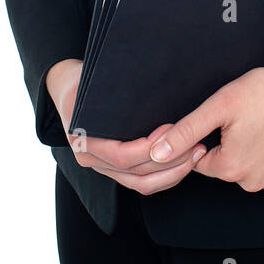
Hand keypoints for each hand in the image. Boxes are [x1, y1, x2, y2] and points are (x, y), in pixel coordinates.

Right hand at [45, 59, 205, 193]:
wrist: (66, 89)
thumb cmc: (81, 80)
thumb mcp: (90, 79)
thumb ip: (111, 89)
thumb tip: (143, 88)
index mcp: (84, 141)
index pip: (122, 156)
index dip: (151, 148)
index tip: (173, 131)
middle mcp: (91, 160)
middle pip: (137, 175)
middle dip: (172, 163)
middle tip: (197, 145)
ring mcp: (102, 168)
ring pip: (143, 185)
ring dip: (174, 173)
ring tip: (197, 153)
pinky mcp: (115, 170)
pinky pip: (142, 182)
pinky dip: (166, 175)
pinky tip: (186, 160)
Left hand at [147, 65, 263, 192]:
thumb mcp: (218, 105)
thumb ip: (185, 132)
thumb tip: (157, 153)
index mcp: (230, 168)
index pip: (201, 160)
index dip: (208, 138)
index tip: (223, 120)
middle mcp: (252, 183)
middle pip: (226, 166)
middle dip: (229, 145)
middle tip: (244, 119)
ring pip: (248, 170)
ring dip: (250, 152)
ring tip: (261, 124)